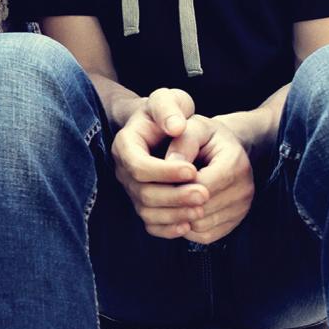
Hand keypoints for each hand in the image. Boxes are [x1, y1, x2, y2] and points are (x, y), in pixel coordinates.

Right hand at [111, 87, 210, 238]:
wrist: (163, 128)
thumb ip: (170, 108)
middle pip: (142, 192)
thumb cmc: (167, 112)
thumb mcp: (169, 100)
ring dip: (175, 214)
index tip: (193, 170)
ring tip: (202, 208)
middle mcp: (123, 169)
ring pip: (147, 211)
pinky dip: (169, 228)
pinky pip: (151, 224)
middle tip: (205, 194)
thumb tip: (175, 127)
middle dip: (175, 196)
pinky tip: (189, 223)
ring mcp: (131, 188)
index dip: (164, 172)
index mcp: (125, 144)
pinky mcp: (142, 204)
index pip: (138, 165)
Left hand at [165, 114, 255, 244]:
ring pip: (201, 226)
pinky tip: (177, 209)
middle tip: (154, 192)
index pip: (202, 185)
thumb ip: (182, 145)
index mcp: (235, 163)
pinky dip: (187, 227)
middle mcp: (244, 189)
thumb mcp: (193, 129)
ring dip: (179, 216)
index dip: (176, 185)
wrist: (223, 146)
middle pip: (202, 209)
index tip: (157, 178)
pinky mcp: (234, 223)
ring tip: (165, 200)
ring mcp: (242, 209)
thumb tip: (168, 163)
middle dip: (175, 202)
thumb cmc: (204, 136)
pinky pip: (205, 236)